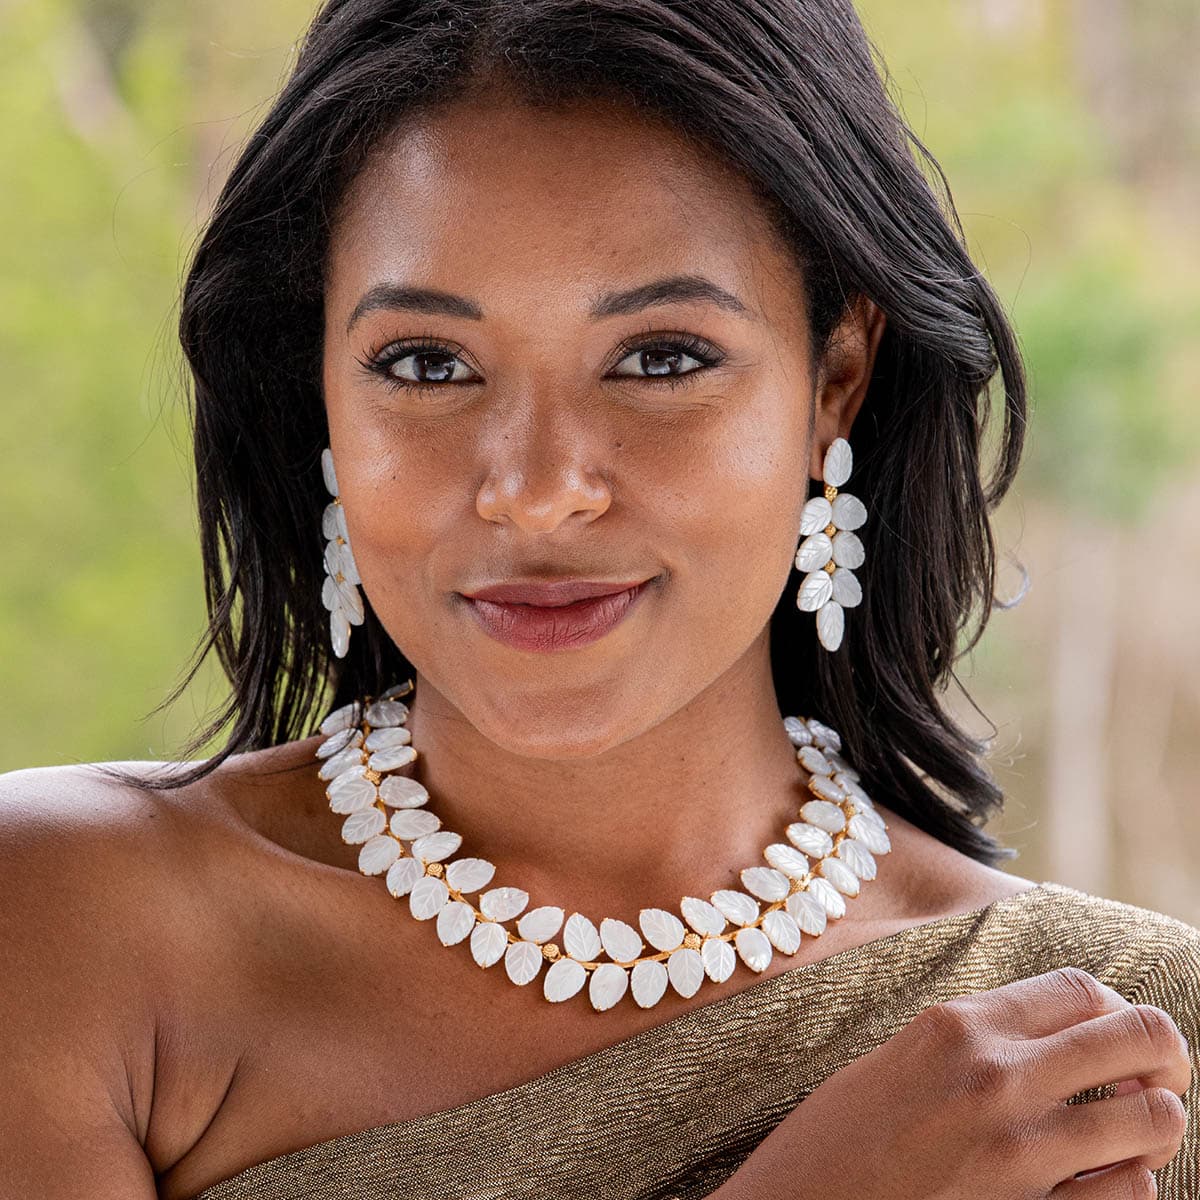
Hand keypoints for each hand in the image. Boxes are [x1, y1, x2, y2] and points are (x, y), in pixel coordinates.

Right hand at [711, 967, 1190, 1198]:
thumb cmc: (840, 1137)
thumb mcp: (903, 1059)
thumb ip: (978, 1040)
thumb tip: (1058, 1037)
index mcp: (958, 1024)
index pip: (1082, 988)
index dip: (1116, 1008)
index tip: (1116, 1033)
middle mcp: (997, 1075)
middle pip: (1138, 1035)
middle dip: (1165, 1050)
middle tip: (1158, 1073)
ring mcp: (1019, 1150)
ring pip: (1155, 1117)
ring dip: (1158, 1121)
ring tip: (1133, 1131)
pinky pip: (1131, 1191)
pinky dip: (1131, 1182)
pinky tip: (1102, 1181)